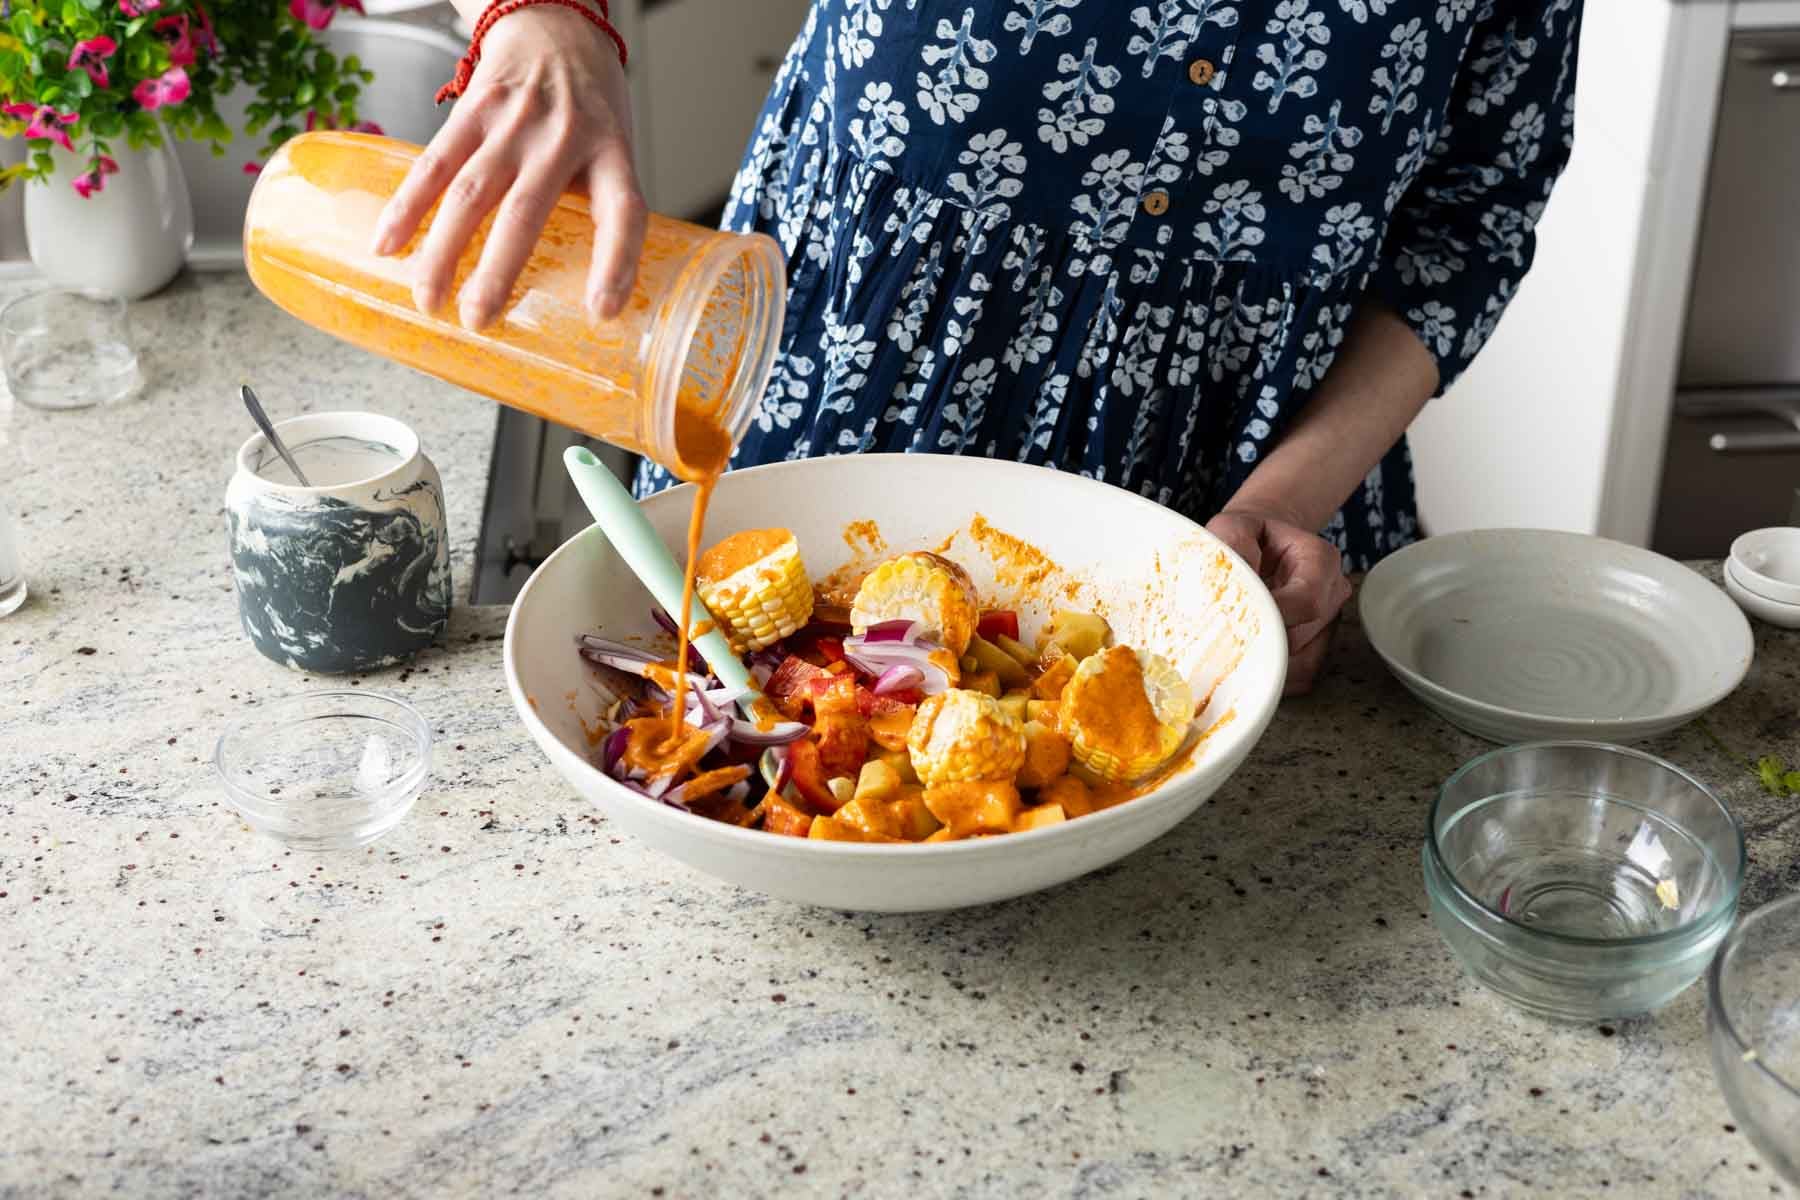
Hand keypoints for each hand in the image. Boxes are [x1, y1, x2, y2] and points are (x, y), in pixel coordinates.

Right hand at [369, 5, 646, 328]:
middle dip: (497, 271)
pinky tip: (388, 244)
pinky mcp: (472, 109)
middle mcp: (562, 137)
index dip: (615, 264)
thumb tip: (580, 289)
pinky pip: (434, 163)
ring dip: (443, 251)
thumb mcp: (614, 148)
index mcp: (610, 153)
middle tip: (477, 319)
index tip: (600, 311)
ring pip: (470, 193)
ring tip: (428, 300)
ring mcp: (513, 121)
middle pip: (525, 211)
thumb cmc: (589, 104)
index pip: (623, 212)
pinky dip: (407, 206)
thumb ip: (597, 205)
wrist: (553, 24)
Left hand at [1206, 505, 1351, 696]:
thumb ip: (1233, 544)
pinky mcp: (1320, 649)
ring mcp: (1329, 624)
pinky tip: (1247, 657)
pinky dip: (1271, 676)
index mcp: (1320, 559)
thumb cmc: (1243, 539)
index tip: (1236, 618)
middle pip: (1299, 637)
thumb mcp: (1231, 527)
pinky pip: (1302, 678)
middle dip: (1259, 639)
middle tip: (1222, 634)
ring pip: (1301, 663)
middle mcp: (1332, 593)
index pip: (1306, 601)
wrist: (1255, 548)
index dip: (1270, 616)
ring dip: (1263, 661)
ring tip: (1235, 641)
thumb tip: (1240, 580)